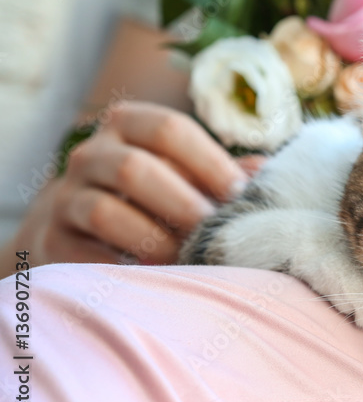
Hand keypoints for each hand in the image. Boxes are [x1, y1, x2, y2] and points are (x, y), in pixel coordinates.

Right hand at [11, 102, 251, 267]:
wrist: (79, 225)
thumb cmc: (155, 192)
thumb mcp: (185, 170)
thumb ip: (225, 171)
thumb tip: (270, 175)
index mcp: (128, 124)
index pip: (169, 128)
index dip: (210, 162)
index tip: (239, 197)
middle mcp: (91, 155)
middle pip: (135, 169)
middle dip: (183, 204)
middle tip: (214, 232)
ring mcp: (65, 198)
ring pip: (105, 212)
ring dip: (153, 239)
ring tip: (186, 259)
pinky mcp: (53, 242)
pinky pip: (84, 256)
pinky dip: (123, 268)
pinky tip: (153, 277)